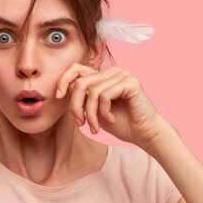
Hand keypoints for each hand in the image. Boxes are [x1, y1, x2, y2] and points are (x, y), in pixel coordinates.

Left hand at [56, 63, 170, 146]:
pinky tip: (111, 120)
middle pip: (81, 82)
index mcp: (103, 76)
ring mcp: (122, 75)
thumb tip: (65, 88)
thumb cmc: (120, 123)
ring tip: (95, 127)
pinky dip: (104, 111)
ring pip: (92, 91)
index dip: (63, 80)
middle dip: (76, 106)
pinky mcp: (131, 82)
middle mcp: (112, 72)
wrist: (144, 134)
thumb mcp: (94, 110)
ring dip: (90, 114)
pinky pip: (105, 95)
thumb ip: (83, 98)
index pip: (76, 69)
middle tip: (81, 123)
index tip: (58, 96)